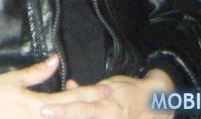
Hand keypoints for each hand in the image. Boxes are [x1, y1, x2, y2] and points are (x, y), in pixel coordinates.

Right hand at [0, 56, 110, 118]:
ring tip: (95, 114)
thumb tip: (55, 60)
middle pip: (70, 116)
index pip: (69, 99)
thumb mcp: (12, 80)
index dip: (89, 94)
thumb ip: (36, 73)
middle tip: (110, 104)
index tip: (106, 90)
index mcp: (37, 105)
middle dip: (92, 110)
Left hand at [40, 69, 174, 118]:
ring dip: (71, 118)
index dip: (62, 108)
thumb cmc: (130, 91)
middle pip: (81, 115)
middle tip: (43, 113)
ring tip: (50, 118)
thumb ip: (89, 89)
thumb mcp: (110, 84)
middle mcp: (107, 114)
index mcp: (105, 102)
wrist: (156, 104)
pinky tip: (66, 118)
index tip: (44, 109)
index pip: (79, 104)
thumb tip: (69, 86)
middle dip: (63, 115)